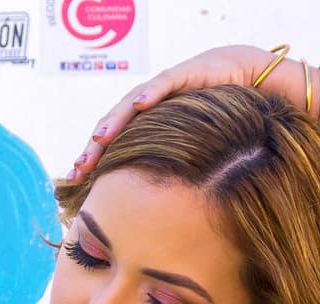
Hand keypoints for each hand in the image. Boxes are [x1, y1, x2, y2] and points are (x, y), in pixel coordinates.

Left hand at [66, 44, 279, 178]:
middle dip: (94, 147)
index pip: (113, 141)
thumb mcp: (191, 148)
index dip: (94, 158)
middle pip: (113, 125)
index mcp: (145, 124)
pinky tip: (139, 105)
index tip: (77, 180)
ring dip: (113, 122)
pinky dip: (150, 94)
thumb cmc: (215, 115)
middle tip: (79, 168)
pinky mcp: (182, 75)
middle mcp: (147, 104)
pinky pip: (162, 85)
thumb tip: (164, 211)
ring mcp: (161, 88)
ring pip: (130, 105)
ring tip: (99, 138)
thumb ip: (173, 169)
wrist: (242, 76)